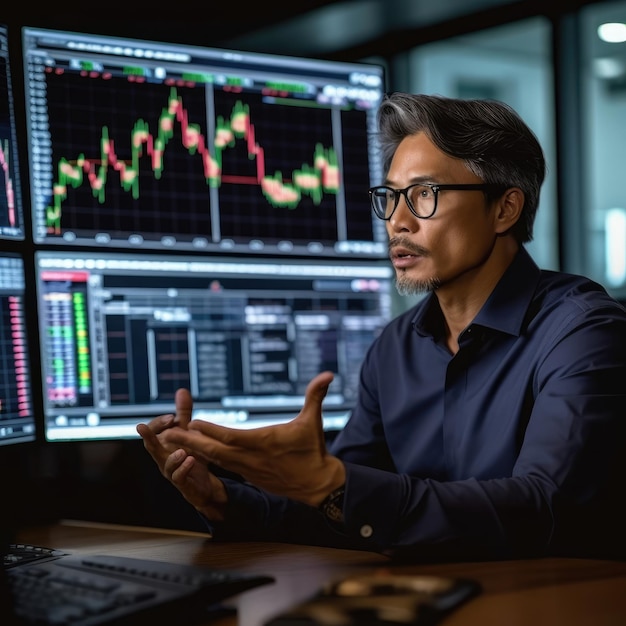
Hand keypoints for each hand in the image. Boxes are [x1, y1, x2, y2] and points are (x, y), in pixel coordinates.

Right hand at [136, 389, 226, 519]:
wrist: (204, 485)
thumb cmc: (190, 457)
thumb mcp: (188, 433)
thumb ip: (184, 414)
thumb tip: (181, 390)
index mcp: (164, 445)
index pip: (154, 432)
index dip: (158, 424)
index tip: (170, 417)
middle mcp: (164, 458)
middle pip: (152, 447)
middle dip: (148, 437)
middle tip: (142, 427)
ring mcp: (172, 472)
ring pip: (166, 465)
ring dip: (172, 457)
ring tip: (181, 450)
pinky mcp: (183, 484)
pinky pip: (179, 478)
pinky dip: (183, 469)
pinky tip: (190, 460)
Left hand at [160, 371, 344, 506]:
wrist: (316, 484)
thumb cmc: (312, 450)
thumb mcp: (313, 421)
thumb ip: (316, 395)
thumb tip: (329, 374)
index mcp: (263, 442)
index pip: (230, 437)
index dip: (210, 430)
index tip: (192, 421)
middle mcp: (251, 458)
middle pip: (214, 450)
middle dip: (189, 441)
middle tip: (167, 433)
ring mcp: (247, 469)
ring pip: (214, 460)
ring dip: (193, 449)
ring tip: (173, 441)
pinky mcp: (248, 476)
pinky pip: (221, 467)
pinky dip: (205, 459)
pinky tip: (192, 453)